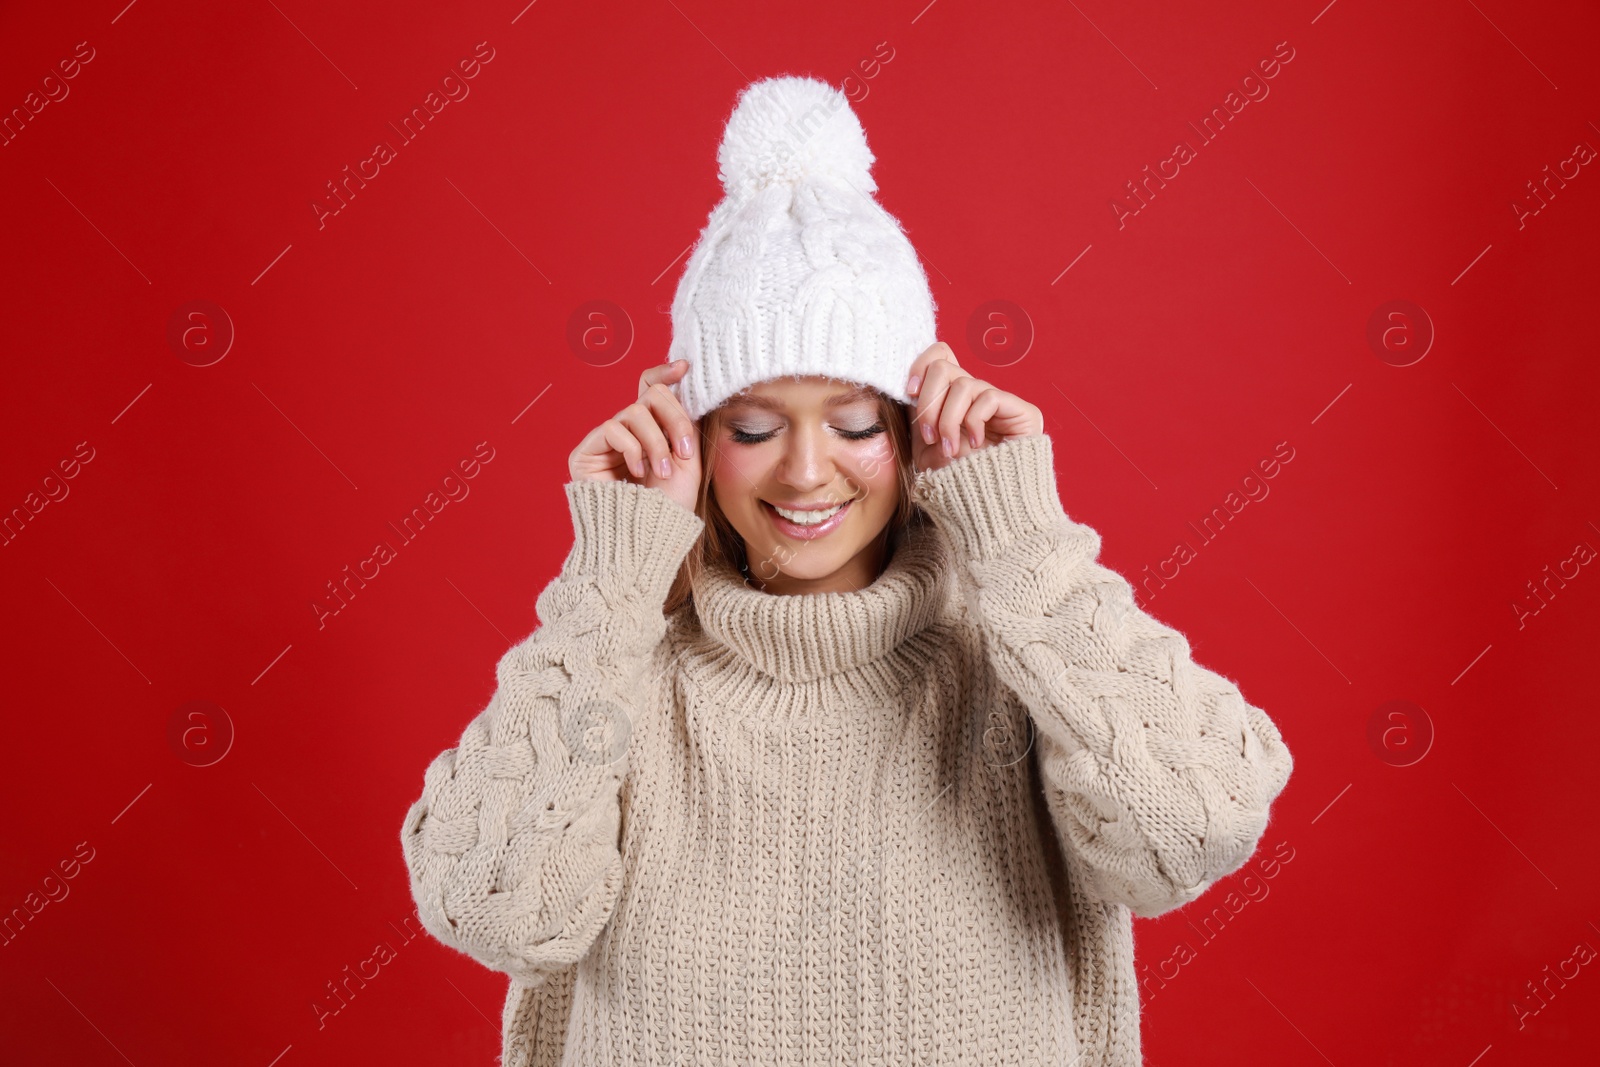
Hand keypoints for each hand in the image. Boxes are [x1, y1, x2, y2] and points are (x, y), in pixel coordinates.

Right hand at [568, 358, 701, 514]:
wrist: (646, 538)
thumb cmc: (668, 507)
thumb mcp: (686, 461)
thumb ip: (683, 424)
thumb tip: (679, 389)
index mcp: (653, 430)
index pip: (651, 389)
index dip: (664, 373)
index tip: (684, 368)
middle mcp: (628, 431)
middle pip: (649, 394)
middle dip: (673, 420)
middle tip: (683, 452)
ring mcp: (605, 441)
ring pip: (633, 411)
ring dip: (654, 441)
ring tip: (660, 471)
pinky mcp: (585, 451)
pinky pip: (612, 428)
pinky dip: (631, 449)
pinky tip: (636, 473)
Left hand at [906, 342, 1043, 473]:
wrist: (984, 507)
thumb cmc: (953, 480)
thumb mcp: (924, 446)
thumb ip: (916, 414)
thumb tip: (904, 386)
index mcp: (951, 398)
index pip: (940, 356)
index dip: (921, 366)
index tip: (909, 393)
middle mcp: (974, 394)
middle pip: (944, 366)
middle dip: (928, 402)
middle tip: (930, 435)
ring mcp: (998, 401)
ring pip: (962, 384)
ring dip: (948, 419)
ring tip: (950, 448)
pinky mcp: (1021, 411)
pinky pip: (987, 398)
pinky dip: (974, 422)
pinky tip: (976, 444)